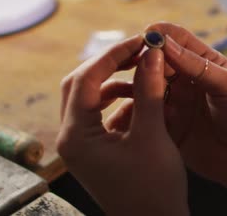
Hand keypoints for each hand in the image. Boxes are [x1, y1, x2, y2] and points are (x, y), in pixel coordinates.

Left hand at [56, 35, 188, 215]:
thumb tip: (152, 53)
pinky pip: (102, 113)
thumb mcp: (153, 134)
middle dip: (110, 64)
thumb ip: (149, 90)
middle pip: (80, 84)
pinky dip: (121, 100)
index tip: (142, 40)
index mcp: (76, 135)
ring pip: (91, 97)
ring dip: (116, 81)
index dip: (115, 55)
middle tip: (140, 50)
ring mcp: (82, 144)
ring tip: (146, 71)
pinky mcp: (96, 149)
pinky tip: (143, 96)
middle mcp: (72, 138)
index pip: (86, 78)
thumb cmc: (154, 187)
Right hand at [105, 23, 226, 215]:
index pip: (177, 39)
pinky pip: (146, 114)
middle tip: (136, 64)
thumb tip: (166, 44)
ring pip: (147, 86)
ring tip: (137, 88)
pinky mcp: (167, 127)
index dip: (161, 35)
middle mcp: (186, 80)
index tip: (147, 38)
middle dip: (145, 60)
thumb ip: (199, 67)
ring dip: (139, 84)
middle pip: (156, 61)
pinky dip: (139, 110)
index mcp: (205, 63)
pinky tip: (138, 111)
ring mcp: (175, 103)